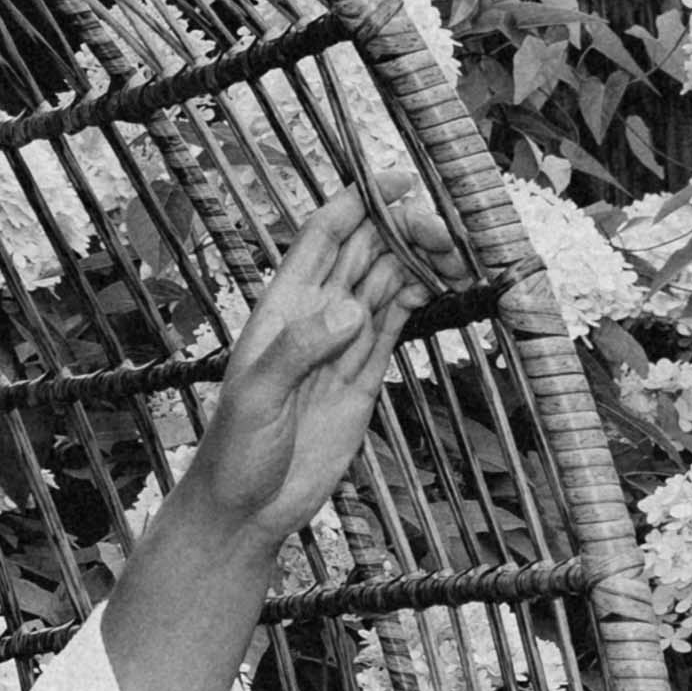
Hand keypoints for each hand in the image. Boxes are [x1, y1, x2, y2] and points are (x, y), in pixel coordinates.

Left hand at [167, 186, 425, 549]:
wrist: (247, 510)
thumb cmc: (234, 453)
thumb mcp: (255, 398)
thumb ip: (299, 350)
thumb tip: (353, 310)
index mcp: (282, 308)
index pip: (323, 238)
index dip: (357, 202)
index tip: (398, 180)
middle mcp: (314, 317)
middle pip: (365, 252)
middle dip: (404, 229)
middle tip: (446, 230)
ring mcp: (342, 344)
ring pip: (387, 283)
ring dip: (420, 260)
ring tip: (457, 253)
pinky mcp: (364, 376)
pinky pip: (396, 322)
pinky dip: (420, 298)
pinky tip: (444, 281)